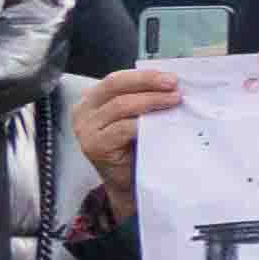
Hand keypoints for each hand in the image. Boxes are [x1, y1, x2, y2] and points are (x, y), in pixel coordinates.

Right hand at [67, 67, 172, 196]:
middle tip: (173, 85)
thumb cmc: (134, 147)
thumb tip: (170, 82)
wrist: (128, 183)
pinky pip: (122, 128)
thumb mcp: (134, 117)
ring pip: (121, 105)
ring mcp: (85, 129)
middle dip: (147, 82)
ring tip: (174, 101)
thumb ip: (141, 99)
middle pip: (115, 85)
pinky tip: (162, 122)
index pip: (116, 79)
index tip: (171, 77)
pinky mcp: (93, 146)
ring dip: (151, 101)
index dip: (144, 76)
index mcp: (92, 100)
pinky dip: (144, 123)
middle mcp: (83, 111)